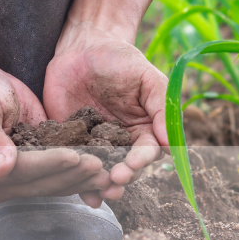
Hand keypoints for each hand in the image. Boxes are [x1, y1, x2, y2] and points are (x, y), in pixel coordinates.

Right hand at [0, 59, 110, 202]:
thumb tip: (3, 168)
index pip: (19, 171)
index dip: (47, 164)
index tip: (72, 155)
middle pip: (39, 183)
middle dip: (71, 173)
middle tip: (99, 164)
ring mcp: (16, 182)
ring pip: (53, 185)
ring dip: (81, 178)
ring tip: (106, 170)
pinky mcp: (35, 173)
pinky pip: (59, 178)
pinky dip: (80, 175)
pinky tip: (103, 170)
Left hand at [44, 21, 167, 203]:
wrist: (83, 46)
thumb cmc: (120, 58)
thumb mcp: (146, 77)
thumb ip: (161, 106)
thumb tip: (169, 144)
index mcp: (143, 129)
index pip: (147, 152)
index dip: (141, 161)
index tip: (134, 164)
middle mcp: (121, 142)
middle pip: (125, 168)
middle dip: (121, 177)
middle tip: (114, 181)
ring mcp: (94, 144)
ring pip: (100, 171)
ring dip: (100, 185)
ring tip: (98, 193)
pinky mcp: (69, 142)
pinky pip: (73, 163)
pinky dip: (74, 178)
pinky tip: (77, 191)